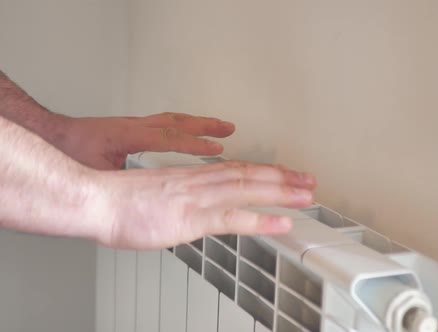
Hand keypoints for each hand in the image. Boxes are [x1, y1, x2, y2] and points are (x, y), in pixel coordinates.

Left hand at [55, 112, 234, 169]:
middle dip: (206, 125)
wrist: (52, 134)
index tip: (216, 149)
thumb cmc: (70, 152)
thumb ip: (122, 183)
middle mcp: (136, 126)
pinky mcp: (134, 127)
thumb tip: (140, 199)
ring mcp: (136, 124)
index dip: (195, 144)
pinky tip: (193, 132)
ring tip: (220, 126)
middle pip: (177, 122)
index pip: (169, 138)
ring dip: (199, 122)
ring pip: (174, 119)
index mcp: (129, 137)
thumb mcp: (96, 173)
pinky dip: (185, 126)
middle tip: (229, 128)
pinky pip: (166, 123)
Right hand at [94, 161, 315, 248]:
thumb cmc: (121, 200)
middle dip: (284, 178)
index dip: (266, 171)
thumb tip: (199, 210)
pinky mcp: (191, 219)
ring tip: (307, 195)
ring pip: (248, 189)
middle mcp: (201, 181)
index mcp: (194, 175)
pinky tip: (282, 222)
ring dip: (281, 192)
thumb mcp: (161, 194)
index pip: (238, 169)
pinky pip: (233, 218)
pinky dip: (260, 220)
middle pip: (250, 174)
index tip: (287, 173)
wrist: (96, 200)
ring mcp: (198, 198)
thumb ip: (185, 199)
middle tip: (310, 180)